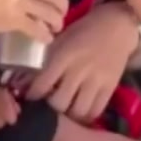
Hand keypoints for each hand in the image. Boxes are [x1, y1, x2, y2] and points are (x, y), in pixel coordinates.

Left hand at [27, 4, 136, 122]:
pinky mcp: (111, 87)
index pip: (43, 84)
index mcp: (64, 55)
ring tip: (65, 109)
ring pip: (78, 111)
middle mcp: (80, 70)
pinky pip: (96, 110)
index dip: (33, 95)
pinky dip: (86, 115)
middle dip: (51, 107)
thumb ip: (45, 60)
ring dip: (69, 114)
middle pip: (60, 102)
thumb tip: (23, 81)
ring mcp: (97, 80)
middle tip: (48, 104)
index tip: (30, 97)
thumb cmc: (84, 31)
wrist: (117, 26)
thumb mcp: (61, 39)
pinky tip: (80, 110)